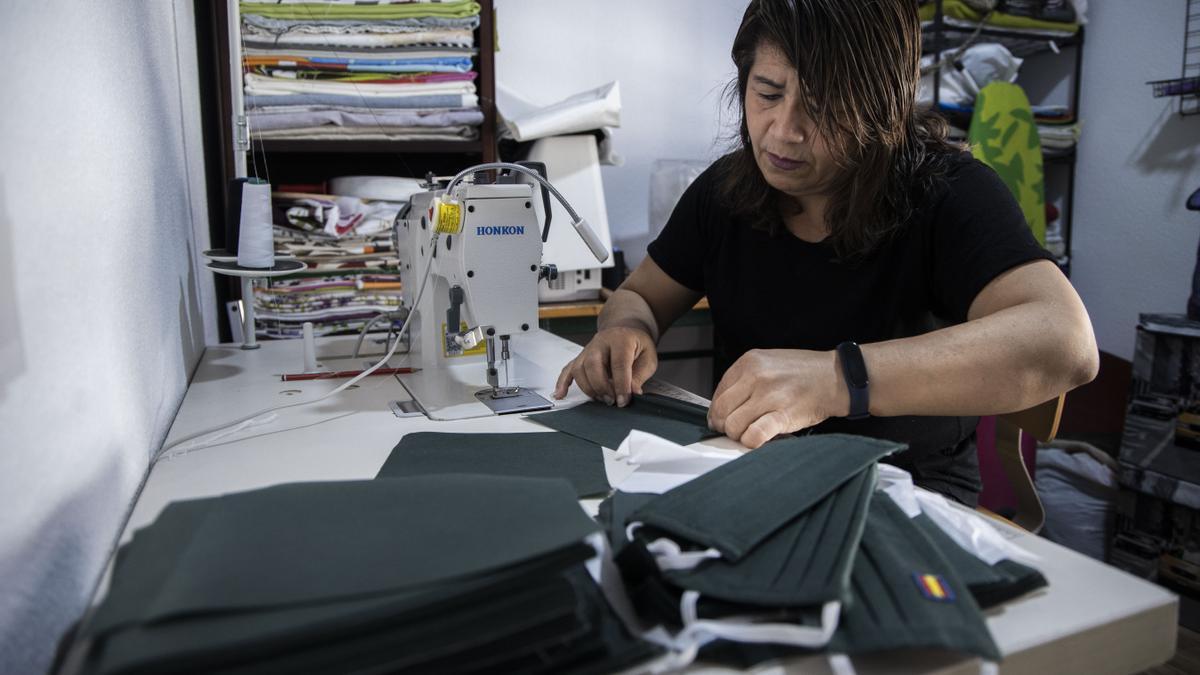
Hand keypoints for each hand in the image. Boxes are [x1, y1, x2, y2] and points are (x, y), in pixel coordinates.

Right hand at [553, 326, 657, 405]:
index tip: (624, 401)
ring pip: (578, 369)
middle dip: (601, 387)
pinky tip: (560, 394)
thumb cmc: (637, 345)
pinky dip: (563, 382)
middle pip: (592, 365)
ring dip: (588, 388)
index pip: (618, 363)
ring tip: (601, 399)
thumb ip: (640, 375)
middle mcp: (600, 342)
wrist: (625, 331)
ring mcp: (588, 349)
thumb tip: (632, 392)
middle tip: (612, 401)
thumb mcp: (648, 358)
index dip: (621, 385)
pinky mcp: (581, 357)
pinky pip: (568, 369)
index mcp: (620, 339)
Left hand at [708, 349, 846, 448]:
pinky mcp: (784, 415)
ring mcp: (770, 395)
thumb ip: (746, 379)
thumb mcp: (770, 362)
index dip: (718, 410)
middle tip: (733, 430)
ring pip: (734, 425)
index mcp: (750, 362)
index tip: (723, 418)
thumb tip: (724, 405)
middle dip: (723, 425)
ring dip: (738, 435)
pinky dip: (751, 442)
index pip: (719, 392)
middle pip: (722, 410)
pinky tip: (757, 440)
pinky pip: (755, 435)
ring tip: (749, 434)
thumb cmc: (805, 373)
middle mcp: (756, 376)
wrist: (838, 377)